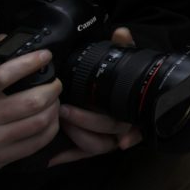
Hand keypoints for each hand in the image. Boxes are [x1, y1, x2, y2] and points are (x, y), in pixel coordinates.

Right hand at [0, 50, 62, 189]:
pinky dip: (50, 129)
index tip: (44, 56)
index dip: (29, 63)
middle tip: (55, 83)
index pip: (2, 75)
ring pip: (39, 122)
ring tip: (54, 102)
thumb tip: (3, 40)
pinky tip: (50, 121)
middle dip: (53, 88)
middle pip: (32, 100)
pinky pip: (36, 142)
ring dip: (55, 108)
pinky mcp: (1, 158)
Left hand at [48, 29, 143, 163]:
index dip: (100, 120)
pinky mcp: (96, 147)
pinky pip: (83, 156)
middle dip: (84, 121)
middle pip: (107, 131)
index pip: (121, 118)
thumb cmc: (128, 81)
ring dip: (79, 136)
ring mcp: (110, 139)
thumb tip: (121, 32)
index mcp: (130, 108)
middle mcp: (124, 127)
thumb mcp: (126, 62)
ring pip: (97, 146)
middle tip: (63, 110)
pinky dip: (68, 156)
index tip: (77, 113)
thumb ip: (125, 47)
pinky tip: (51, 157)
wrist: (138, 99)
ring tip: (62, 123)